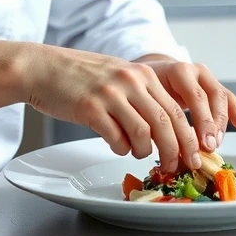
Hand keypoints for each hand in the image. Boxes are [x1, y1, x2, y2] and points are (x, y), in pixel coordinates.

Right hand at [19, 45, 235, 171]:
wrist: (43, 68)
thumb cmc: (80, 77)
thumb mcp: (119, 77)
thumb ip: (142, 97)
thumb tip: (167, 131)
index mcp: (142, 74)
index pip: (176, 109)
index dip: (188, 138)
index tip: (193, 157)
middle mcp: (130, 81)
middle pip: (166, 123)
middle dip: (176, 151)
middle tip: (175, 167)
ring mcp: (110, 94)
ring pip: (144, 133)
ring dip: (145, 151)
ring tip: (139, 152)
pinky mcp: (90, 108)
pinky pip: (116, 138)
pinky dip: (120, 148)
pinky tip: (116, 145)